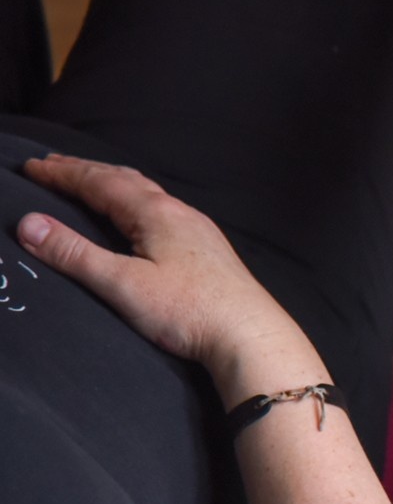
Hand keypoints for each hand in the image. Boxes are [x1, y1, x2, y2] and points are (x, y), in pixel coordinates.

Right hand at [16, 154, 305, 378]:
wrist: (251, 337)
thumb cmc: (192, 311)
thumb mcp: (122, 284)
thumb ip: (75, 254)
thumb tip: (30, 224)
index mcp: (156, 213)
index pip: (99, 182)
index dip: (62, 175)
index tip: (32, 168)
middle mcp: (180, 213)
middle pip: (125, 181)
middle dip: (85, 172)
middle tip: (53, 166)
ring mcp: (199, 231)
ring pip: (148, 195)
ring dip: (114, 184)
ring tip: (91, 182)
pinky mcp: (209, 251)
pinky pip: (166, 213)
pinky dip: (138, 204)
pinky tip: (142, 218)